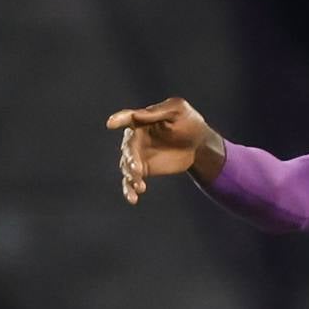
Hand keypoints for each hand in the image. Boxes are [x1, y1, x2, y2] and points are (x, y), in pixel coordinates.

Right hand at [105, 98, 221, 202]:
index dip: (119, 120)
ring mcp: (137, 155)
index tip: (111, 124)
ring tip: (140, 187)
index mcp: (141, 120)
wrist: (198, 145)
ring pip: (126, 166)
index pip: (127, 118)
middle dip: (130, 158)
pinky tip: (133, 198)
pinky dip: (130, 189)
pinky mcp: (143, 169)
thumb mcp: (177, 110)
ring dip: (131, 176)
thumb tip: (137, 114)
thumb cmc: (188, 122)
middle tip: (136, 169)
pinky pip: (132, 180)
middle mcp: (135, 137)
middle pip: (128, 147)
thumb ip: (158, 111)